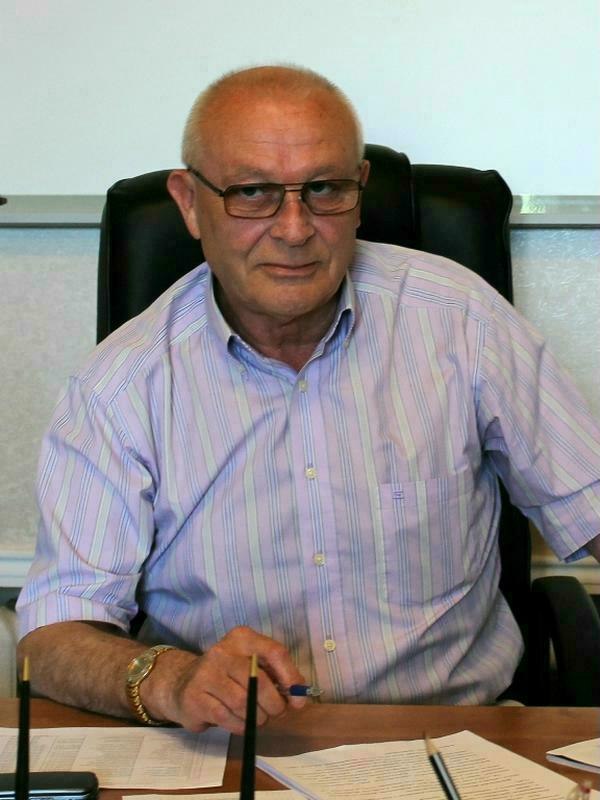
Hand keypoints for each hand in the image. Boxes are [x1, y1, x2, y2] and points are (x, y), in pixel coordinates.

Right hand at [143, 626, 307, 733]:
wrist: (183, 683)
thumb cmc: (227, 676)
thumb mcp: (251, 666)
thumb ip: (276, 677)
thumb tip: (299, 698)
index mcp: (242, 638)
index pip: (274, 652)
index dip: (290, 677)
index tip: (298, 700)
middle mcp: (223, 651)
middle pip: (259, 682)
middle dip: (274, 705)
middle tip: (276, 713)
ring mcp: (206, 673)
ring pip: (244, 703)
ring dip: (257, 717)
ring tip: (257, 718)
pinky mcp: (195, 697)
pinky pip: (227, 717)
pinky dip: (241, 726)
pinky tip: (240, 723)